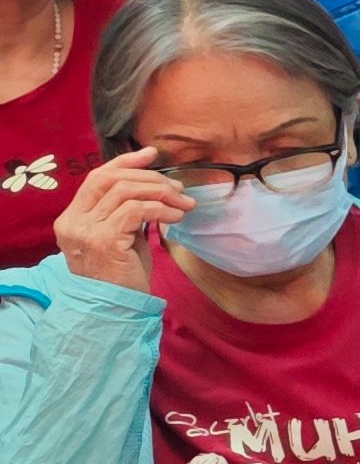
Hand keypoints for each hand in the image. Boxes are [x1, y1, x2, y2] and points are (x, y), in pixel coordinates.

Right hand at [53, 148, 185, 287]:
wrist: (114, 309)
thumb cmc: (122, 275)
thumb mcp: (121, 236)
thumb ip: (126, 211)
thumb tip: (154, 184)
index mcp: (72, 218)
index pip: (97, 178)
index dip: (125, 162)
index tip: (152, 154)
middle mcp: (73, 221)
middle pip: (111, 180)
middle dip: (149, 177)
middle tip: (178, 188)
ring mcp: (86, 231)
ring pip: (126, 192)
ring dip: (161, 193)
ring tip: (184, 204)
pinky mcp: (105, 240)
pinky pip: (137, 210)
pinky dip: (161, 208)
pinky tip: (177, 217)